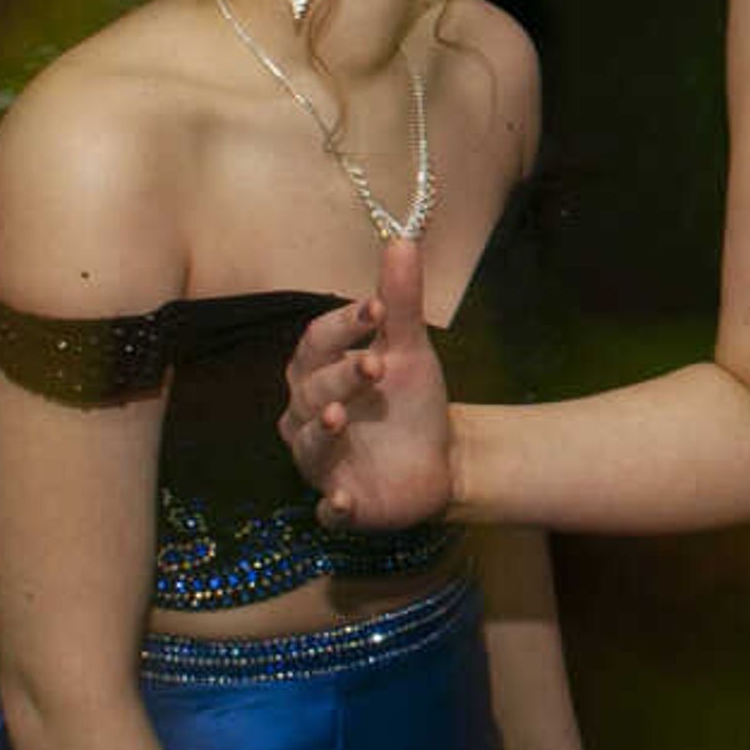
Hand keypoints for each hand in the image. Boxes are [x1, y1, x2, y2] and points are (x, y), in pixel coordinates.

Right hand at [281, 235, 457, 531]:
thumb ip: (400, 302)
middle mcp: (308, 415)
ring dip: (319, 432)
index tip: (376, 308)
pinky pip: (328, 509)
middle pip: (309, 390)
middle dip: (338, 377)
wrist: (442, 460)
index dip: (342, 326)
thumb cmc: (411, 402)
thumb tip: (401, 240)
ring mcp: (321, 461)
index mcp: (320, 373)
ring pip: (307, 445)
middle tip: (375, 366)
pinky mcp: (343, 503)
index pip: (316, 343)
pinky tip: (343, 499)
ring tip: (338, 415)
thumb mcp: (410, 350)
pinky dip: (334, 505)